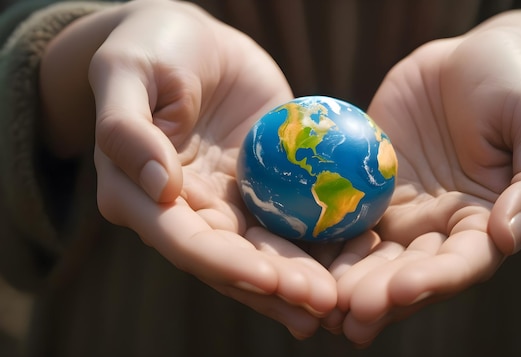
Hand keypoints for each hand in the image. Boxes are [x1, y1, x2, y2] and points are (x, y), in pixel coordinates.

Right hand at [41, 0, 335, 338]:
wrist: (195, 39)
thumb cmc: (152, 47)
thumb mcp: (128, 74)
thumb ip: (127, 130)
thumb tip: (160, 188)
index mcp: (141, 198)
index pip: (185, 241)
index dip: (227, 264)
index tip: (271, 279)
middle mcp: (186, 212)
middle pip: (231, 260)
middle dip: (276, 285)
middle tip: (322, 302)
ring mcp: (228, 203)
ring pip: (265, 249)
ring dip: (301, 278)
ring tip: (341, 301)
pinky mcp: (264, 187)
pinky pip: (293, 216)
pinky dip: (321, 240)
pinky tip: (356, 255)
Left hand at [325, 10, 520, 345]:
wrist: (463, 58)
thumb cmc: (513, 81)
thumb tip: (507, 237)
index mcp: (487, 221)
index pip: (463, 263)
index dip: (435, 281)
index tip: (402, 291)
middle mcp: (440, 226)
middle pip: (411, 271)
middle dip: (380, 294)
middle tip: (348, 311)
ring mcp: (401, 210)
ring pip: (372, 254)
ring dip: (346, 280)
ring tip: (319, 302)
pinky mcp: (368, 188)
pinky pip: (343, 215)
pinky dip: (323, 239)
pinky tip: (296, 256)